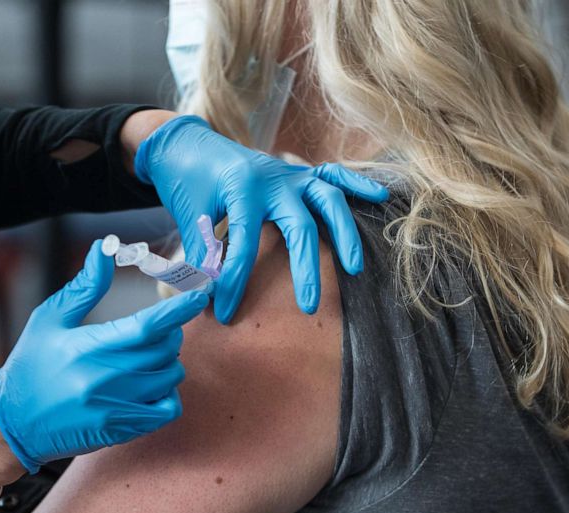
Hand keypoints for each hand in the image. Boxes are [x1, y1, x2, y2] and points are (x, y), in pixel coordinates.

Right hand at [0, 240, 209, 473]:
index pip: (147, 326)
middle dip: (170, 334)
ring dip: (169, 362)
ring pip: (170, 378)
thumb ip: (85, 287)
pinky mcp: (121, 430)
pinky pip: (167, 409)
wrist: (13, 423)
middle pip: (164, 351)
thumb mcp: (50, 319)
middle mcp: (104, 380)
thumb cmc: (31, 364)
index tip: (199, 296)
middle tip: (158, 329)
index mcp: (88, 347)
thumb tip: (104, 249)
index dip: (178, 310)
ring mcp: (115, 409)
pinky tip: (150, 385)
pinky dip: (168, 394)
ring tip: (149, 357)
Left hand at [134, 115, 388, 323]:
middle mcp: (273, 179)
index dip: (233, 283)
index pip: (242, 245)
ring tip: (354, 269)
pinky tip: (381, 197)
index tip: (224, 314)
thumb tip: (207, 294)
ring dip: (344, 235)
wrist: (187, 143)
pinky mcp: (299, 172)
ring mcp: (291, 173)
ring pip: (327, 201)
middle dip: (306, 270)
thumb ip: (202, 253)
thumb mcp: (189, 217)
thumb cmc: (187, 183)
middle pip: (299, 227)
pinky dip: (358, 184)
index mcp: (241, 189)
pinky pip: (334, 175)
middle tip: (309, 307)